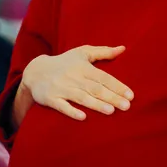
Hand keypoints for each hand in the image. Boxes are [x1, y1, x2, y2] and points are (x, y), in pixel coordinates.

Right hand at [19, 45, 133, 121]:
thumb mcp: (82, 53)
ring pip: (81, 97)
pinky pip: (61, 106)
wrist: (35, 72)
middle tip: (127, 106)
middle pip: (95, 88)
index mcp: (83, 67)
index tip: (131, 95)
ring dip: (96, 104)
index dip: (117, 86)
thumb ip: (103, 52)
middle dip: (111, 97)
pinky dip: (72, 111)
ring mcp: (61, 88)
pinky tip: (83, 117)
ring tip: (111, 111)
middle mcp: (73, 77)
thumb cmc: (64, 62)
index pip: (103, 77)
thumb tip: (123, 48)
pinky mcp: (50, 98)